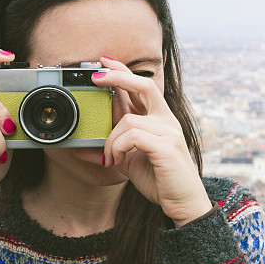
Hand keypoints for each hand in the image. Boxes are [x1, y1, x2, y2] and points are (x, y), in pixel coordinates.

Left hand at [93, 57, 211, 226]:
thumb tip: (81, 148)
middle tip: (96, 76)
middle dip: (118, 76)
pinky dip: (118, 148)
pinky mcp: (166, 146)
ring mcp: (168, 131)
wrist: (183, 202)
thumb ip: (111, 148)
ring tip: (111, 159)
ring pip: (128, 121)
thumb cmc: (161, 180)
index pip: (142, 86)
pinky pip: (132, 136)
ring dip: (111, 141)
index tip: (104, 61)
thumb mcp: (130, 161)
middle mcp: (166, 120)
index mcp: (159, 119)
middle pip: (144, 85)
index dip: (123, 72)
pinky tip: (118, 161)